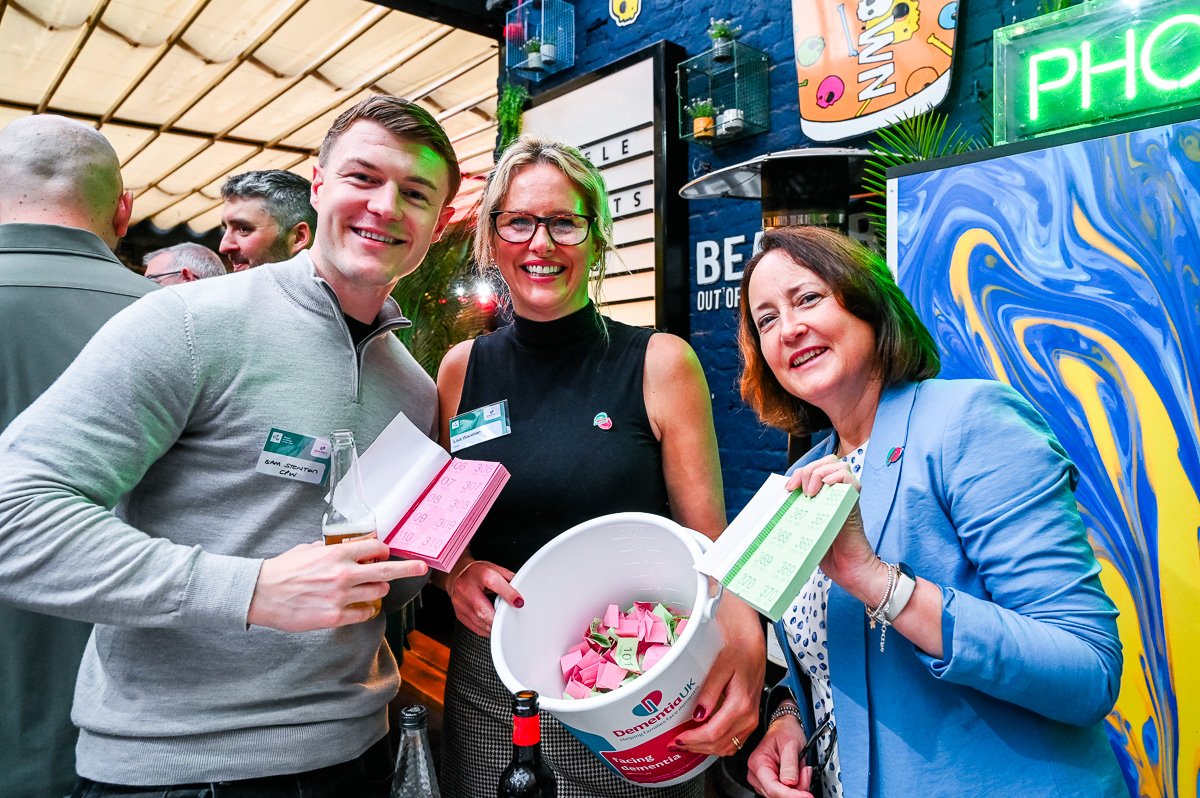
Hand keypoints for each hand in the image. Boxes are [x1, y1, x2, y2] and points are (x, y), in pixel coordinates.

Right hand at [247, 538, 426, 631]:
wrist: (260, 594)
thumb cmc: (281, 570)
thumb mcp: (307, 549)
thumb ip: (330, 549)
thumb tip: (346, 547)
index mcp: (337, 554)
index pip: (375, 548)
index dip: (384, 551)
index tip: (386, 554)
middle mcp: (343, 574)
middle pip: (387, 571)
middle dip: (408, 568)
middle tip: (421, 568)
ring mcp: (341, 597)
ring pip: (377, 592)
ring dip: (377, 590)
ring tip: (368, 590)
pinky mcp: (335, 617)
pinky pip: (364, 613)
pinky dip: (365, 610)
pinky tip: (359, 606)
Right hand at [446, 557, 522, 637]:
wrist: (457, 574)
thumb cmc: (477, 572)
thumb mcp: (495, 568)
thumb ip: (509, 578)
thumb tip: (521, 589)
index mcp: (479, 574)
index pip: (494, 583)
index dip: (508, 594)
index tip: (518, 602)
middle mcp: (467, 587)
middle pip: (482, 609)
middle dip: (498, 618)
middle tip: (508, 620)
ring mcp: (460, 601)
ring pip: (477, 620)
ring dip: (492, 626)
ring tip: (501, 624)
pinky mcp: (458, 612)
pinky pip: (473, 626)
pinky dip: (485, 629)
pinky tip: (491, 626)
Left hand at [675, 595, 763, 756]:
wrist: (753, 648)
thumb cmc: (738, 653)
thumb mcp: (721, 667)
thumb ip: (709, 692)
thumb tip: (698, 715)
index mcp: (741, 704)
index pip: (713, 731)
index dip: (693, 739)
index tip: (676, 739)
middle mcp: (749, 717)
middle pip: (718, 744)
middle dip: (694, 747)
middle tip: (674, 744)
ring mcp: (751, 722)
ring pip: (726, 747)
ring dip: (704, 749)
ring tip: (684, 744)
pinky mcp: (750, 722)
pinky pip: (733, 743)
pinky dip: (715, 746)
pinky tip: (702, 741)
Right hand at [746, 714, 814, 797]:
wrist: (784, 726)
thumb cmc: (785, 731)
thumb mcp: (790, 744)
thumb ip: (790, 764)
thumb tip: (790, 783)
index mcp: (758, 763)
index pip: (772, 788)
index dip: (791, 795)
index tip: (807, 796)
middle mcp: (756, 774)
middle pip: (777, 794)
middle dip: (796, 789)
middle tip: (806, 772)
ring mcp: (762, 780)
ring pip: (781, 794)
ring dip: (797, 786)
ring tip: (802, 768)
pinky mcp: (770, 783)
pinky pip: (784, 792)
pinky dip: (795, 786)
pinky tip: (798, 774)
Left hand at [786, 455, 885, 601]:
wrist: (848, 570)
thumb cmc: (826, 553)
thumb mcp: (803, 528)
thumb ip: (795, 514)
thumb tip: (769, 511)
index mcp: (825, 495)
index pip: (815, 467)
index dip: (799, 472)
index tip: (788, 489)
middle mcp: (837, 493)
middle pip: (827, 462)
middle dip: (808, 469)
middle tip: (799, 490)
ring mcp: (847, 497)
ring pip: (839, 465)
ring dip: (820, 473)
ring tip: (811, 494)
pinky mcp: (854, 504)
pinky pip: (851, 479)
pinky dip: (837, 478)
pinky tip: (826, 488)